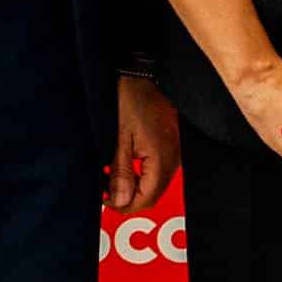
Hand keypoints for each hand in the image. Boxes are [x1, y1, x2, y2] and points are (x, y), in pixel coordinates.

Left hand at [106, 76, 179, 210]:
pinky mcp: (173, 147)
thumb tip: (119, 201)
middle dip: (129, 198)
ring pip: (156, 185)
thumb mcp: (120, 138)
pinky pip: (159, 172)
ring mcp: (176, 153)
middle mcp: (174, 160)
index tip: (105, 199)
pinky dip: (142, 176)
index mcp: (162, 160)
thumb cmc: (134, 100)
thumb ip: (121, 172)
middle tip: (106, 191)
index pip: (146, 199)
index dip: (124, 206)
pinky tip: (127, 167)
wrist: (147, 75)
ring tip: (113, 177)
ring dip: (135, 187)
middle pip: (153, 195)